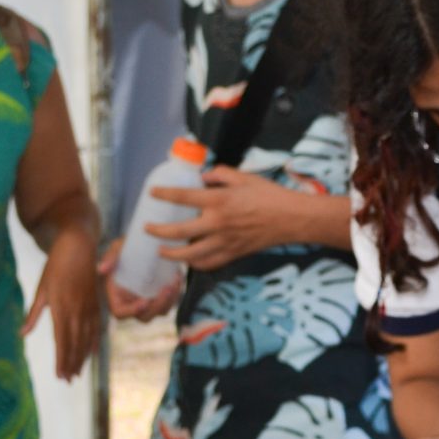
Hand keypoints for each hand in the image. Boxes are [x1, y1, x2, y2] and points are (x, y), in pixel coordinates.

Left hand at [21, 231, 103, 380]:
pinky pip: (97, 329)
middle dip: (72, 363)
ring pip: (87, 339)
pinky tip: (92, 354)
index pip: (61, 340)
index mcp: (61, 308)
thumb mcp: (41, 289)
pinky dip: (94, 343)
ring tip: (78, 373)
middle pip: (75, 344)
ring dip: (82, 358)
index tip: (59, 375)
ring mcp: (90, 308)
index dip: (61, 360)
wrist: (78, 247)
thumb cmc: (55, 266)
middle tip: (68, 380)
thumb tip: (22, 334)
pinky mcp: (97, 304)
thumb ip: (33, 313)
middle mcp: (78, 311)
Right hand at [97, 240, 182, 320]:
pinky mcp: (161, 296)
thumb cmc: (125, 248)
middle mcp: (132, 302)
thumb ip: (110, 259)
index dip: (132, 311)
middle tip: (167, 289)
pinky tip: (178, 278)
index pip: (120, 313)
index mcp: (117, 296)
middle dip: (157, 306)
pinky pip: (170, 302)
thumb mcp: (117, 249)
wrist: (142, 244)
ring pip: (160, 311)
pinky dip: (176, 293)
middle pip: (144, 317)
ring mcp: (148, 301)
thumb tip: (101, 269)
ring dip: (169, 301)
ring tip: (174, 283)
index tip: (144, 301)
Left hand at [147, 166, 306, 270]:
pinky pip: (209, 263)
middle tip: (147, 228)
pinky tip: (189, 261)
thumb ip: (220, 174)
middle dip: (158, 231)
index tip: (152, 193)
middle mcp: (217, 223)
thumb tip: (204, 177)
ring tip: (162, 251)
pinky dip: (196, 264)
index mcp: (218, 200)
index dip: (164, 195)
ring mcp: (225, 242)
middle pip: (179, 231)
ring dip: (172, 254)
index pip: (183, 197)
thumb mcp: (244, 177)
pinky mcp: (234, 254)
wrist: (291, 219)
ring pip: (191, 254)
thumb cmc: (270, 195)